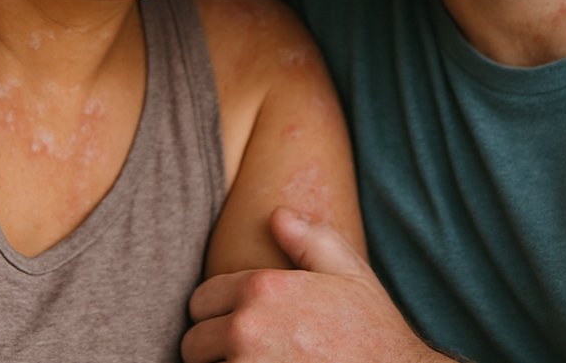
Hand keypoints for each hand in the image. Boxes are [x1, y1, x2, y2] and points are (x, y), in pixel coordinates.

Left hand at [183, 207, 451, 362]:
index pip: (200, 301)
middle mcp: (246, 330)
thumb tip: (278, 216)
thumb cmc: (372, 331)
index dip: (218, 312)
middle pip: (193, 343)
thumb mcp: (348, 273)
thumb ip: (308, 239)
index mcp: (261, 290)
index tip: (241, 322)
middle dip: (214, 346)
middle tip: (247, 351)